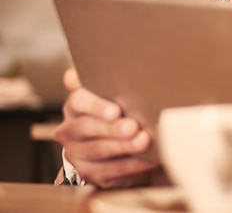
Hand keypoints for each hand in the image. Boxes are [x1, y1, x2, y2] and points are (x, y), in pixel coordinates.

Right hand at [55, 68, 158, 187]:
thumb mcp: (112, 92)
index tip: (116, 110)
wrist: (120, 142)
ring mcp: (77, 154)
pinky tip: (147, 160)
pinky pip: (109, 172)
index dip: (96, 106)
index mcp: (75, 107)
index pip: (78, 102)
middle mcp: (70, 130)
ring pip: (97, 151)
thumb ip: (103, 79)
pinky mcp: (89, 174)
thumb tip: (85, 69)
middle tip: (133, 127)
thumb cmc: (119, 111)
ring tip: (143, 142)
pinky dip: (130, 166)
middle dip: (112, 129)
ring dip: (122, 147)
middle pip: (87, 128)